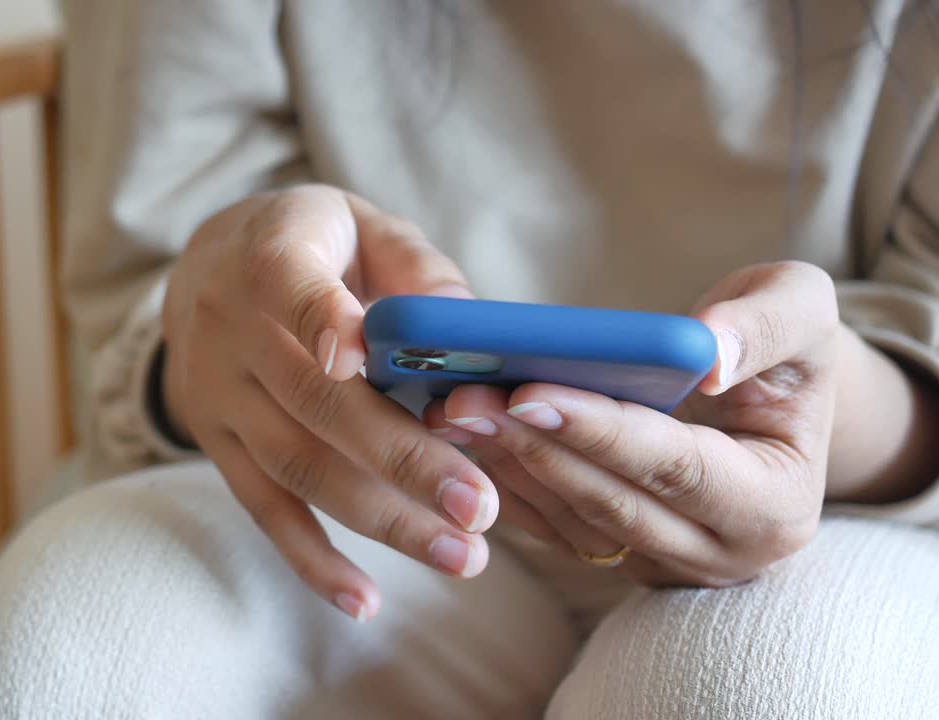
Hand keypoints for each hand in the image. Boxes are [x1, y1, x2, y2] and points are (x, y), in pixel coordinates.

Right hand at [163, 184, 499, 619]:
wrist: (206, 267)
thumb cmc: (311, 245)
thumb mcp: (359, 224)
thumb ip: (414, 266)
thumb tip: (464, 325)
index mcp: (271, 258)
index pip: (295, 290)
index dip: (326, 321)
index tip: (362, 357)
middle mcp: (230, 331)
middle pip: (315, 402)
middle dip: (401, 460)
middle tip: (479, 507)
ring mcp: (217, 396)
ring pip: (297, 466)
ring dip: (380, 519)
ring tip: (460, 556)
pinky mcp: (217, 445)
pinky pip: (263, 508)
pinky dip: (310, 559)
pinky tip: (364, 601)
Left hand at [425, 261, 839, 586]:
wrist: (774, 402)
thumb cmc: (784, 348)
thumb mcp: (801, 311)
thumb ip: (767, 325)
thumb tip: (708, 357)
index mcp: (774, 504)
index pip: (675, 468)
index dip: (600, 431)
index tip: (528, 392)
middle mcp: (720, 552)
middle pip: (610, 501)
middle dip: (533, 446)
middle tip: (463, 397)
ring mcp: (665, 565)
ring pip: (571, 522)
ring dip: (506, 465)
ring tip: (451, 409)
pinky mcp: (622, 558)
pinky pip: (553, 528)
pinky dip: (507, 481)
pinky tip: (462, 435)